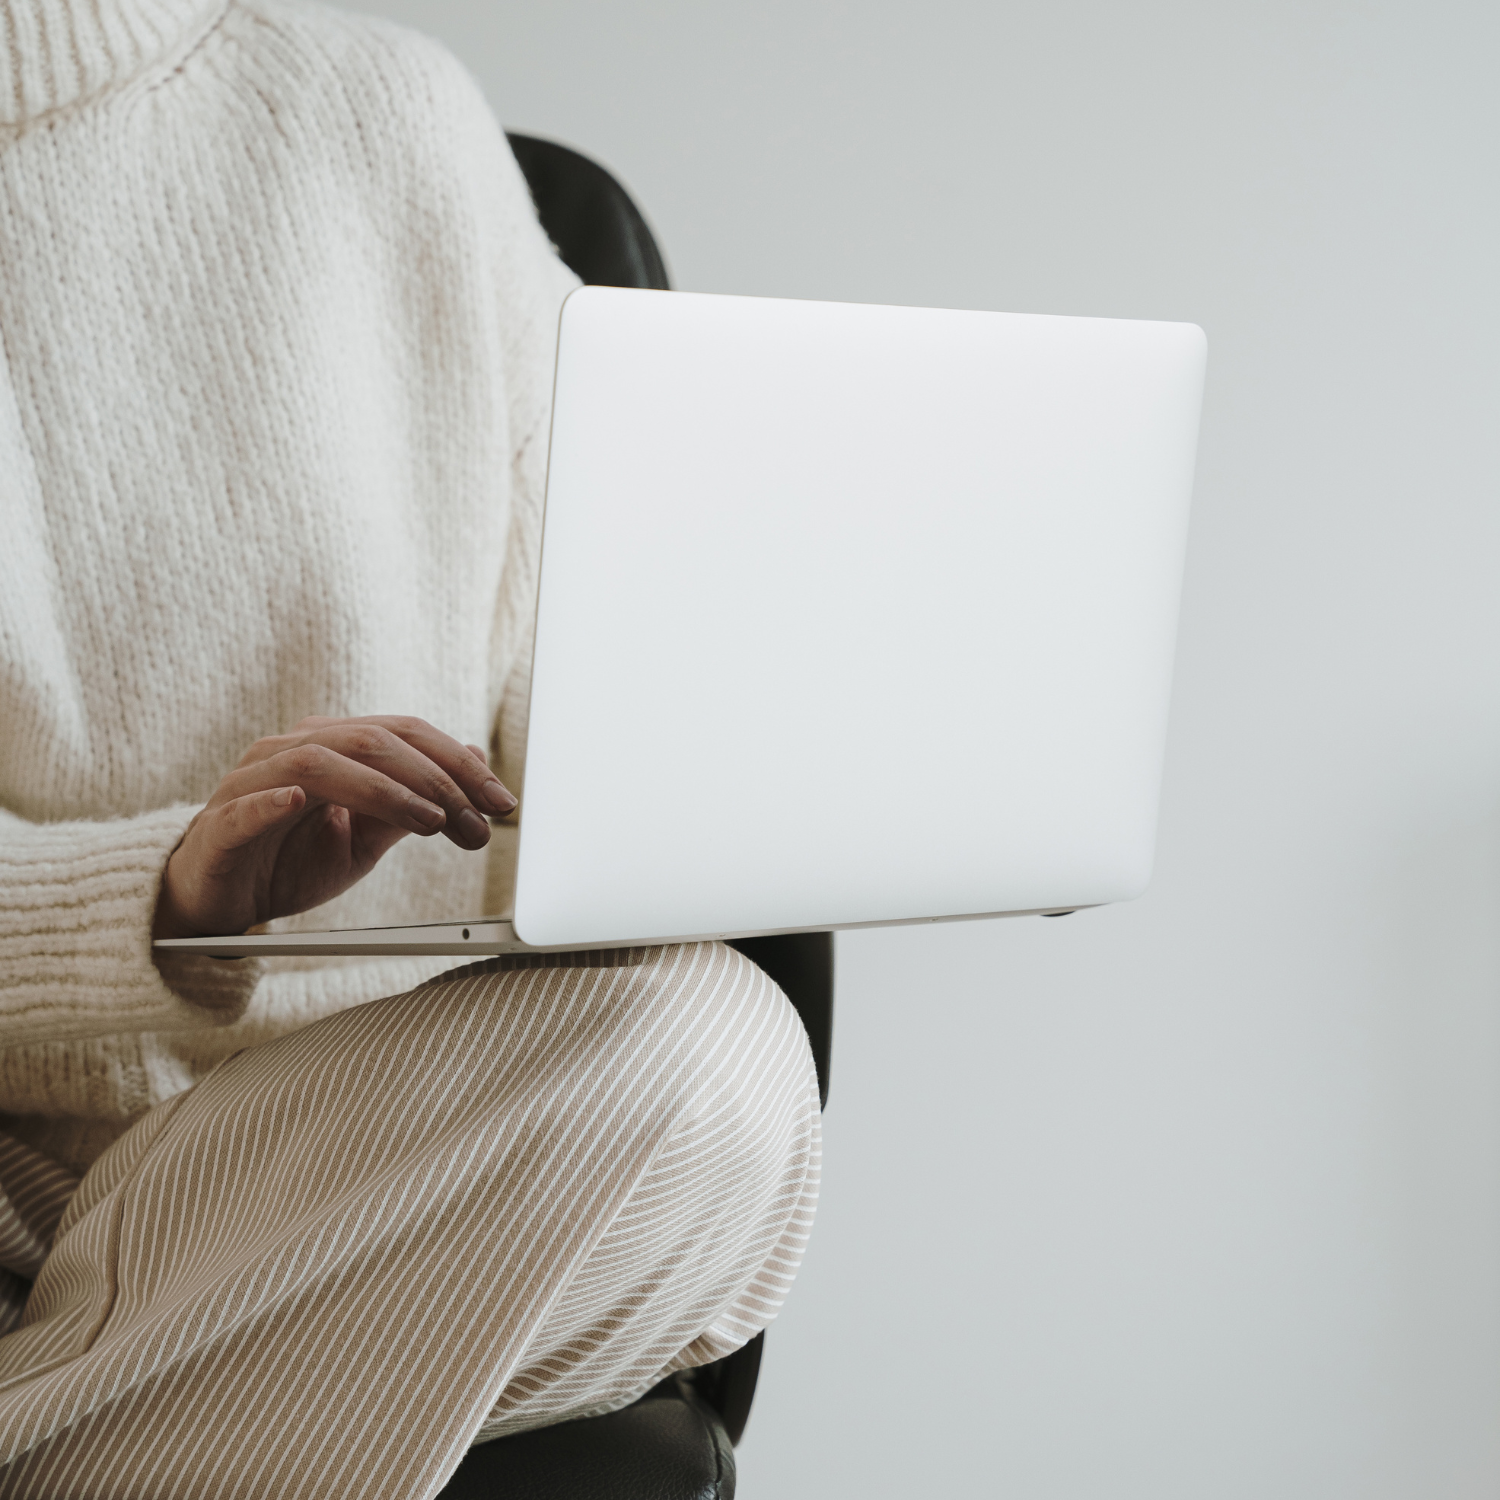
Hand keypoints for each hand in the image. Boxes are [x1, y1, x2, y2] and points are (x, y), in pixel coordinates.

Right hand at [153, 715, 516, 939]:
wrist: (218, 902)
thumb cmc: (290, 860)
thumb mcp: (366, 839)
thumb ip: (414, 803)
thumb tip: (473, 764)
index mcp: (333, 747)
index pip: (405, 735)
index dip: (459, 764)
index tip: (501, 802)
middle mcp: (293, 751)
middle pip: (372, 742)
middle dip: (436, 780)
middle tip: (476, 820)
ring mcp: (251, 782)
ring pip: (319, 764)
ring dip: (382, 790)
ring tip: (428, 821)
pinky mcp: (219, 823)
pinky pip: (245, 805)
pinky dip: (274, 799)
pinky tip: (300, 801)